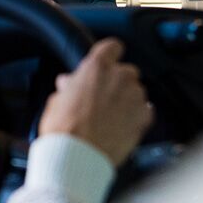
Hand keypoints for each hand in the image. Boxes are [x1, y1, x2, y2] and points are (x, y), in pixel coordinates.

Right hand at [38, 38, 153, 164]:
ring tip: (111, 118)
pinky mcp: (145, 116)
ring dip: (127, 100)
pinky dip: (136, 116)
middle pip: (127, 71)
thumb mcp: (57, 101)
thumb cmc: (65, 130)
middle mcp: (119, 77)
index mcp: (96, 67)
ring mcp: (135, 96)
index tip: (108, 61)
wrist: (78, 156)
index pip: (112, 46)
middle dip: (118, 82)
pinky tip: (121, 126)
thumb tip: (68, 84)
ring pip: (136, 91)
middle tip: (103, 99)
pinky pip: (145, 110)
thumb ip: (68, 87)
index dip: (110, 54)